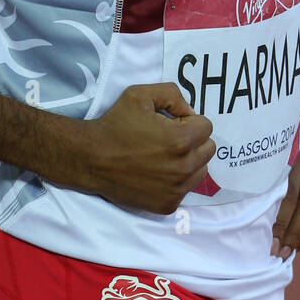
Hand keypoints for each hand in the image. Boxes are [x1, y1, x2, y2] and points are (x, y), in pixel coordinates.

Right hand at [78, 83, 214, 213]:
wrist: (90, 159)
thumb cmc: (115, 125)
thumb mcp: (140, 94)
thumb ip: (173, 95)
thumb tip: (190, 112)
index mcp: (181, 139)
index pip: (206, 127)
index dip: (187, 121)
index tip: (168, 124)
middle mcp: (184, 167)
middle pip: (208, 149)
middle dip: (192, 141)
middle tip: (167, 139)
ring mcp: (177, 189)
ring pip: (200, 170)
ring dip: (188, 161)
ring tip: (162, 157)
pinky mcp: (168, 205)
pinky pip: (185, 189)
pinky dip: (175, 181)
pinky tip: (155, 173)